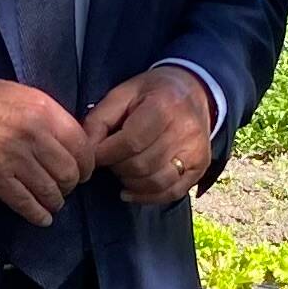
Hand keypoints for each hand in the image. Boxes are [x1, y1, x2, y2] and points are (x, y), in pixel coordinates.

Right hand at [0, 77, 91, 224]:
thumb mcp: (27, 96)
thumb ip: (52, 118)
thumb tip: (74, 142)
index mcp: (44, 112)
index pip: (81, 146)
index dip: (87, 163)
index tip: (84, 170)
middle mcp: (33, 136)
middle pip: (68, 172)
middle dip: (72, 184)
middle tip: (67, 185)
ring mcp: (15, 160)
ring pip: (50, 191)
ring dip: (56, 200)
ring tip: (54, 200)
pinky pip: (26, 203)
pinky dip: (38, 215)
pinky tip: (43, 217)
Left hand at [85, 64, 217, 207]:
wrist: (194, 91)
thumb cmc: (151, 93)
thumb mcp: (121, 94)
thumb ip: (99, 120)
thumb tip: (87, 151)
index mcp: (163, 106)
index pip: (130, 142)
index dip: (106, 154)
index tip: (94, 155)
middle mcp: (185, 130)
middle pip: (142, 165)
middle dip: (117, 167)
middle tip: (110, 160)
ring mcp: (196, 152)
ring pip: (156, 182)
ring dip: (130, 182)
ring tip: (122, 170)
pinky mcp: (201, 168)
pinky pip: (172, 193)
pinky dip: (147, 197)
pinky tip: (130, 190)